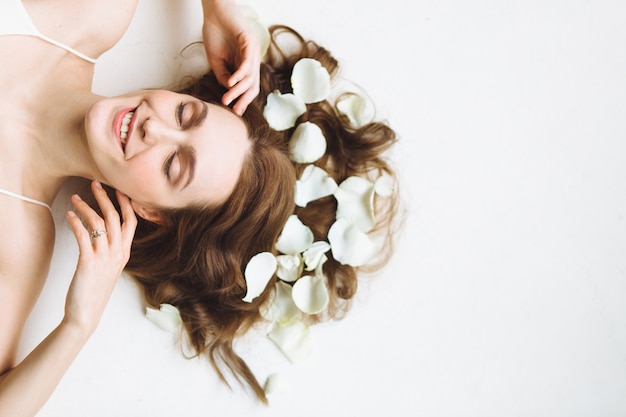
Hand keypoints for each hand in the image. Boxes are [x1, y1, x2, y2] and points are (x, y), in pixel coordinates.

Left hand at [63, 181, 136, 333]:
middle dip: (105, 198)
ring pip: (98, 223)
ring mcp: (105, 257)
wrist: (86, 314)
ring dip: (85, 208)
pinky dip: (75, 222)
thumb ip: (111, 251)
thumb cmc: (95, 292)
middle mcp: (118, 253)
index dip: (126, 204)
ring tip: (75, 199)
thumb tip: (103, 234)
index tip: (118, 189)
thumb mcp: (110, 269)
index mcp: (124, 253)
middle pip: (115, 218)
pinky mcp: (89, 262)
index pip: (130, 222)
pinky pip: (84, 235)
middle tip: (95, 184)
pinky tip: (69, 216)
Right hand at [202, 0, 260, 114]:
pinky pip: (247, 63)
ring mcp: (253, 51)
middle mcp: (252, 60)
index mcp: (245, 64)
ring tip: (227, 98)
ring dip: (238, 90)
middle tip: (234, 110)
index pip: (248, 86)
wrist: (213, 12)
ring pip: (250, 77)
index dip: (242, 99)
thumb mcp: (216, 61)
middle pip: (253, 85)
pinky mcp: (250, 42)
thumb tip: (229, 91)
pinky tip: (231, 83)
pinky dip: (239, 75)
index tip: (234, 110)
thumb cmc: (215, 33)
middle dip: (244, 99)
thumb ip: (223, 75)